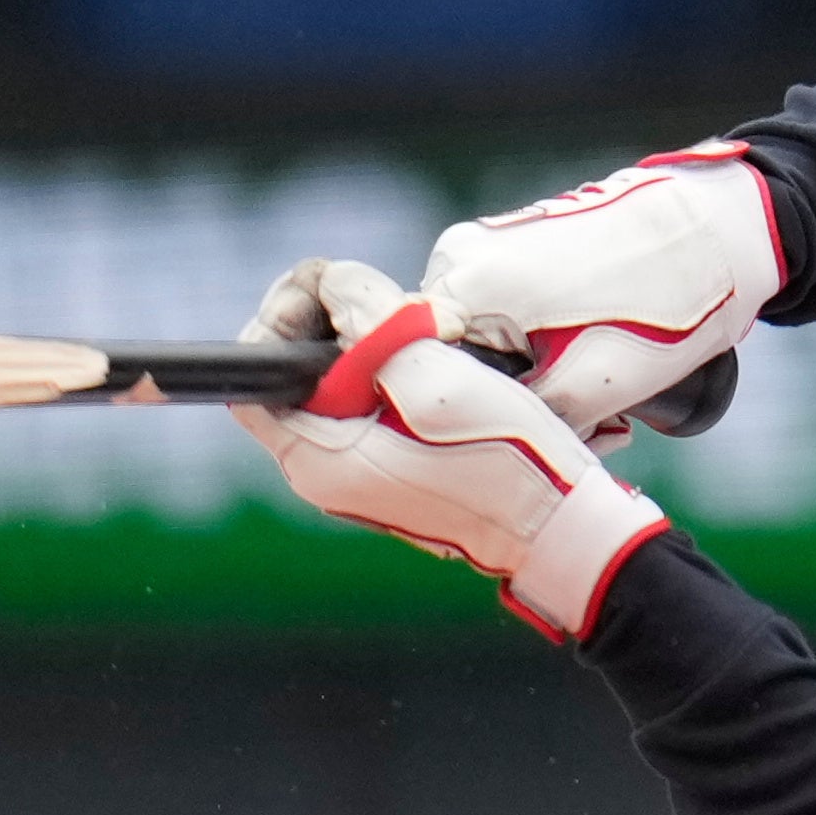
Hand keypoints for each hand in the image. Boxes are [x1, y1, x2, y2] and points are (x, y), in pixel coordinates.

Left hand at [233, 258, 668, 643]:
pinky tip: (442, 362)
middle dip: (336, 321)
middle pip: (294, 373)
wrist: (560, 528)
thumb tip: (332, 286)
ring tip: (430, 332)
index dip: (284, 316)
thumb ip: (374, 325)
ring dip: (374, 342)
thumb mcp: (438, 377)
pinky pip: (370, 403)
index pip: (255, 375)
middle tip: (392, 302)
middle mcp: (325, 472)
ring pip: (335, 383)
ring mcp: (358, 474)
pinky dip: (396, 369)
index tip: (338, 295)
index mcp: (318, 458)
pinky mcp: (392, 469)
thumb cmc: (507, 463)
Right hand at [419, 146, 779, 440]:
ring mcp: (490, 243)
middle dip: (510, 403)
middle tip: (585, 429)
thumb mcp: (591, 390)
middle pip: (454, 358)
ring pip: (487, 341)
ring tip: (604, 401)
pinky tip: (599, 361)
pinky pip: (511, 315)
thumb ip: (524, 421)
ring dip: (534, 380)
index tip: (518, 445)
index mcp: (462, 284)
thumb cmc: (663, 307)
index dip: (461, 421)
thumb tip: (488, 455)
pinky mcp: (522, 243)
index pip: (416, 373)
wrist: (720, 230)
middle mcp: (459, 256)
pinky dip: (547, 348)